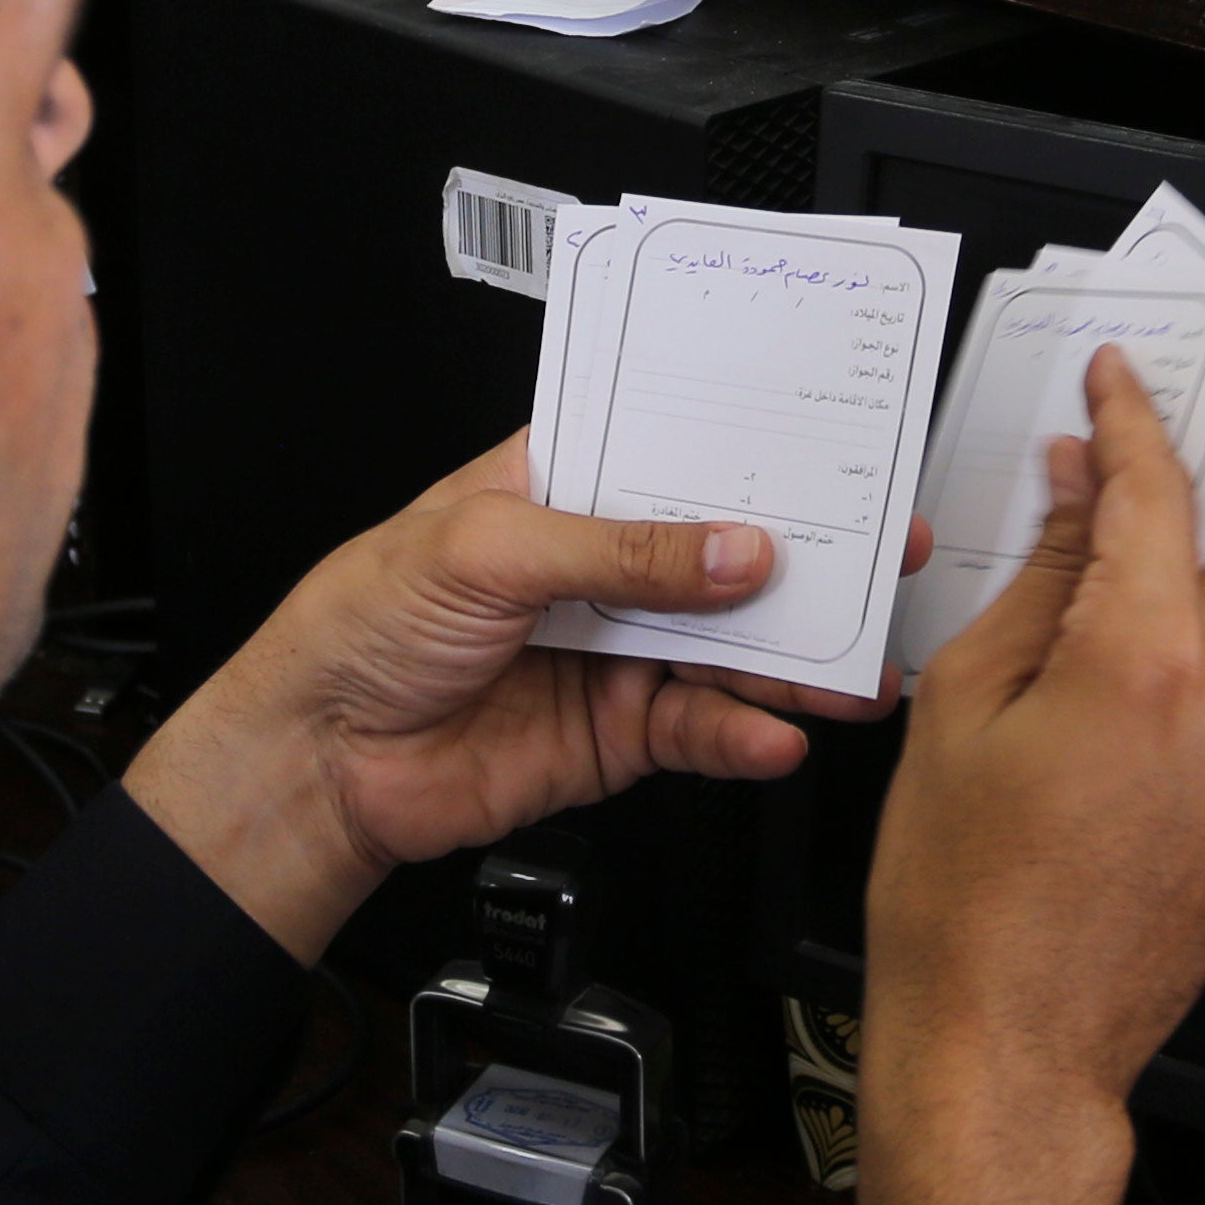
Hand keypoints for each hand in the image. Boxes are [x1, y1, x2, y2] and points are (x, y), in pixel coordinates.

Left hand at [119, 436, 915, 962]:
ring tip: (855, 668)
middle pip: (725, 554)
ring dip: (798, 660)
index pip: (675, 451)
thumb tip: (732, 549)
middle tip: (885, 553)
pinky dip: (745, 734)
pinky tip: (775, 733)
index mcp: (564, 486)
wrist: (320, 759)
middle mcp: (601, 565)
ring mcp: (616, 650)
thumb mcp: (487, 547)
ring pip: (731, 648)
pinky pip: (702, 729)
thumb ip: (621, 549)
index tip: (833, 444)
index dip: (752, 448)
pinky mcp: (619, 733)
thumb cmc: (362, 623)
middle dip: (808, 556)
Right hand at [855, 350, 1204, 1204]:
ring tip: (1083, 651)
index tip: (1123, 385)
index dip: (1136, 424)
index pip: (1161, 497)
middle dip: (1167, 514)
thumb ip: (1042, 584)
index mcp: (1150, 668)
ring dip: (1178, 612)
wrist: (1009, 1050)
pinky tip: (1115, 732)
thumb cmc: (962, 903)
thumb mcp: (964, 709)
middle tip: (1108, 490)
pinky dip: (1195, 696)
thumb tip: (1079, 499)